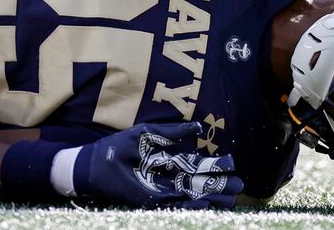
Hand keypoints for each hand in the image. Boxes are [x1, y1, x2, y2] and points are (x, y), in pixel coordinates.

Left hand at [75, 121, 241, 208]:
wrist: (94, 163)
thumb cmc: (118, 147)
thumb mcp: (148, 134)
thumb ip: (173, 132)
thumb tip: (198, 128)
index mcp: (169, 159)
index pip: (197, 164)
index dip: (215, 165)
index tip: (233, 164)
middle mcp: (167, 176)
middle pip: (199, 181)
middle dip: (219, 184)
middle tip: (239, 186)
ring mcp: (160, 188)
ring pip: (191, 194)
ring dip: (210, 197)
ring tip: (230, 199)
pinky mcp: (150, 199)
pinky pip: (174, 203)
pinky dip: (189, 204)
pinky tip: (204, 204)